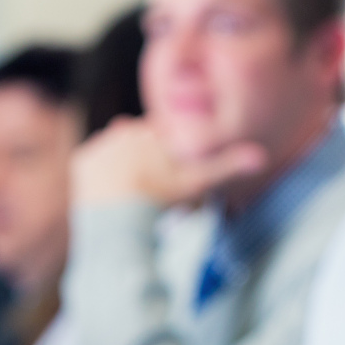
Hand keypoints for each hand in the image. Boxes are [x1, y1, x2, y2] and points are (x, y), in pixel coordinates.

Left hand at [73, 117, 266, 206]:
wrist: (118, 215)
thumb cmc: (164, 197)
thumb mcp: (200, 182)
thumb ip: (229, 167)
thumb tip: (262, 156)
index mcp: (154, 131)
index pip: (168, 137)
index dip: (175, 157)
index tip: (177, 177)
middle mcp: (125, 129)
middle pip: (143, 143)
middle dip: (150, 160)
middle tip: (159, 190)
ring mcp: (102, 144)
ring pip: (119, 152)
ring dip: (127, 166)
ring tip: (139, 193)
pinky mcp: (82, 161)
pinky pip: (94, 164)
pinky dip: (103, 176)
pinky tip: (116, 192)